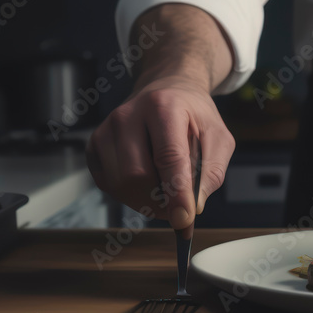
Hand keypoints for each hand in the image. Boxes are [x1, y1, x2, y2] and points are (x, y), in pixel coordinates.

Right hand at [86, 76, 235, 228]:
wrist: (167, 92)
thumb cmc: (194, 117)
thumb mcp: (218, 138)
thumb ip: (211, 172)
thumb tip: (193, 208)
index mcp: (163, 106)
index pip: (168, 156)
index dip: (176, 192)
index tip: (184, 220)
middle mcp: (128, 114)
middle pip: (136, 175)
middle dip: (159, 201)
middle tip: (179, 207)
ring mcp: (106, 129)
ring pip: (120, 184)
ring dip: (145, 201)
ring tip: (165, 192)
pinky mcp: (94, 145)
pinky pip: (108, 185)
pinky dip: (129, 195)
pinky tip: (146, 182)